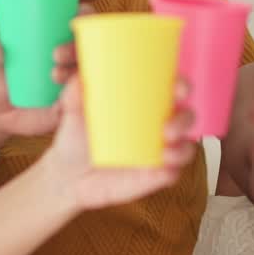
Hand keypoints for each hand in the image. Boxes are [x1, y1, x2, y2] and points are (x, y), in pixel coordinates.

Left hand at [0, 3, 95, 137]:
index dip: (84, 15)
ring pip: (91, 71)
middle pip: (91, 45)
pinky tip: (68, 99)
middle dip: (78, 45)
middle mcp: (74, 57)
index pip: (80, 20)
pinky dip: (82, 96)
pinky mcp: (76, 104)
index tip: (73, 18)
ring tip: (54, 76)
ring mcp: (77, 81)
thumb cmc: (2, 82)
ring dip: (78, 69)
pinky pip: (88, 99)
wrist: (2, 116)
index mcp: (59, 38)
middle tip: (56, 54)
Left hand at [43, 76, 196, 210]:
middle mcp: (157, 126)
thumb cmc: (75, 136)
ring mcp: (158, 152)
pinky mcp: (154, 177)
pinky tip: (163, 168)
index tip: (177, 88)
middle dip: (185, 119)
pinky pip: (173, 174)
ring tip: (164, 150)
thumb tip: (79, 77)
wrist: (67, 174)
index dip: (182, 86)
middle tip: (167, 127)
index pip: (172, 89)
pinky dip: (172, 171)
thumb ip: (75, 93)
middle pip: (187, 116)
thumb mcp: (72, 112)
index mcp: (144, 104)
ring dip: (183, 148)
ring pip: (186, 147)